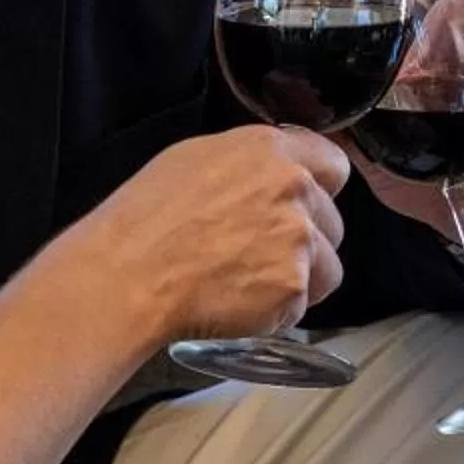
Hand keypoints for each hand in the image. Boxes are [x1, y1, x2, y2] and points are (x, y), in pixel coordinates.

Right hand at [73, 127, 347, 348]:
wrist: (129, 274)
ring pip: (327, 268)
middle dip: (306, 241)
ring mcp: (298, 240)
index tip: (302, 207)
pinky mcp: (292, 287)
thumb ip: (250, 164)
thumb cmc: (146, 216)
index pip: (334, 164)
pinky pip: (300, 305)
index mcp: (270, 150)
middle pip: (333, 222)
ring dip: (298, 280)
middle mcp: (295, 189)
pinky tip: (238, 306)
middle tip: (262, 255)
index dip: (319, 189)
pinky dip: (276, 312)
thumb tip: (271, 176)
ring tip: (251, 287)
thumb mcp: (195, 160)